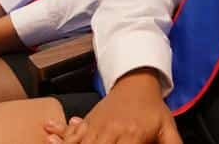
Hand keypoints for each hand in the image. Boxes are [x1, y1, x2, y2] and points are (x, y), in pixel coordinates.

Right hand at [50, 69, 180, 143]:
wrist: (137, 81)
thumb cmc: (153, 108)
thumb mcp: (168, 129)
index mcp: (133, 135)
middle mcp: (111, 131)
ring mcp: (96, 126)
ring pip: (81, 143)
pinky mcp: (87, 123)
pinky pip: (70, 135)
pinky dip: (61, 139)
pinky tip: (50, 138)